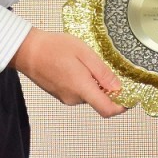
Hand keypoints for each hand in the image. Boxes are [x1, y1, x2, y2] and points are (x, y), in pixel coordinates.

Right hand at [10, 29, 127, 117]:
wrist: (27, 51)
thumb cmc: (54, 48)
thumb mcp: (84, 53)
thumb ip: (102, 72)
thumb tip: (118, 88)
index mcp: (82, 88)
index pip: (107, 109)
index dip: (122, 106)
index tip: (130, 97)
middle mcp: (74, 98)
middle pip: (99, 100)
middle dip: (107, 88)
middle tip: (105, 67)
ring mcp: (65, 98)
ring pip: (88, 95)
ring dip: (93, 83)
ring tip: (87, 62)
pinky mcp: (60, 94)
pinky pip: (78, 92)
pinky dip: (83, 82)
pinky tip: (76, 66)